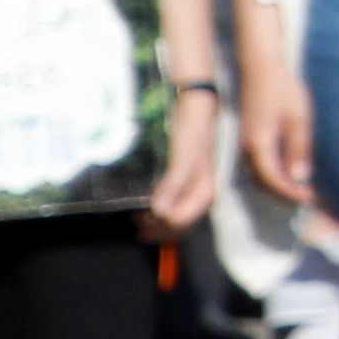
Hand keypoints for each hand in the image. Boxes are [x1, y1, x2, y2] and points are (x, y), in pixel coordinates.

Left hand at [148, 87, 222, 236]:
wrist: (195, 108)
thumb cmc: (191, 132)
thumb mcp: (183, 157)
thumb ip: (173, 185)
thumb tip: (159, 213)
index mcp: (204, 195)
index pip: (179, 223)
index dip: (159, 226)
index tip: (138, 219)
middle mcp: (200, 197)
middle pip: (179, 226)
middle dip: (158, 229)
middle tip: (135, 224)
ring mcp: (192, 190)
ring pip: (175, 218)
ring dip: (157, 223)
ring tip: (137, 219)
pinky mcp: (184, 183)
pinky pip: (172, 206)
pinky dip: (159, 211)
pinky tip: (146, 207)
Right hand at [242, 62, 316, 214]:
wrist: (261, 66)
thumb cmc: (283, 88)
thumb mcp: (298, 118)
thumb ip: (298, 149)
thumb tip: (301, 177)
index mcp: (259, 143)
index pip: (273, 179)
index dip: (291, 192)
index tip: (310, 198)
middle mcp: (247, 147)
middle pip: (263, 182)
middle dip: (285, 194)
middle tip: (308, 199)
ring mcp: (244, 142)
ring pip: (258, 175)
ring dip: (277, 186)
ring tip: (300, 189)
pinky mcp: (247, 137)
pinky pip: (256, 165)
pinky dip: (271, 174)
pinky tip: (288, 172)